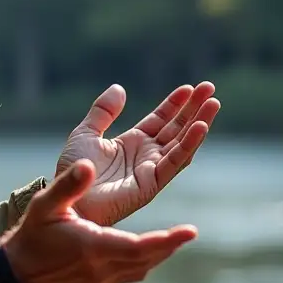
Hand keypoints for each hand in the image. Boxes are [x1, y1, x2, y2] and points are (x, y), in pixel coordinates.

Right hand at [0, 160, 196, 282]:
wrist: (18, 272)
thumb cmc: (33, 234)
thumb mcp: (45, 204)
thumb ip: (68, 185)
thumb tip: (87, 164)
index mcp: (91, 247)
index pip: (137, 246)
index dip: (166, 239)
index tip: (190, 231)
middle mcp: (101, 269)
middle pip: (147, 258)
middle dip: (170, 243)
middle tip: (190, 232)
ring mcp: (103, 281)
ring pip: (143, 268)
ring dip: (161, 252)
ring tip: (177, 236)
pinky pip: (134, 273)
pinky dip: (147, 258)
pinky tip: (152, 246)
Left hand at [56, 82, 219, 226]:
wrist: (69, 196)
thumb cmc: (74, 170)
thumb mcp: (86, 133)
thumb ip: (103, 112)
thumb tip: (119, 88)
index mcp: (133, 142)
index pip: (161, 119)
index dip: (176, 104)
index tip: (190, 87)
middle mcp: (147, 155)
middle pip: (177, 128)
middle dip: (193, 108)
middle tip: (210, 88)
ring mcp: (152, 169)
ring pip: (182, 143)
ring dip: (199, 123)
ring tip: (213, 103)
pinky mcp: (152, 183)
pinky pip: (175, 162)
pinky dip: (189, 145)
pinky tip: (200, 127)